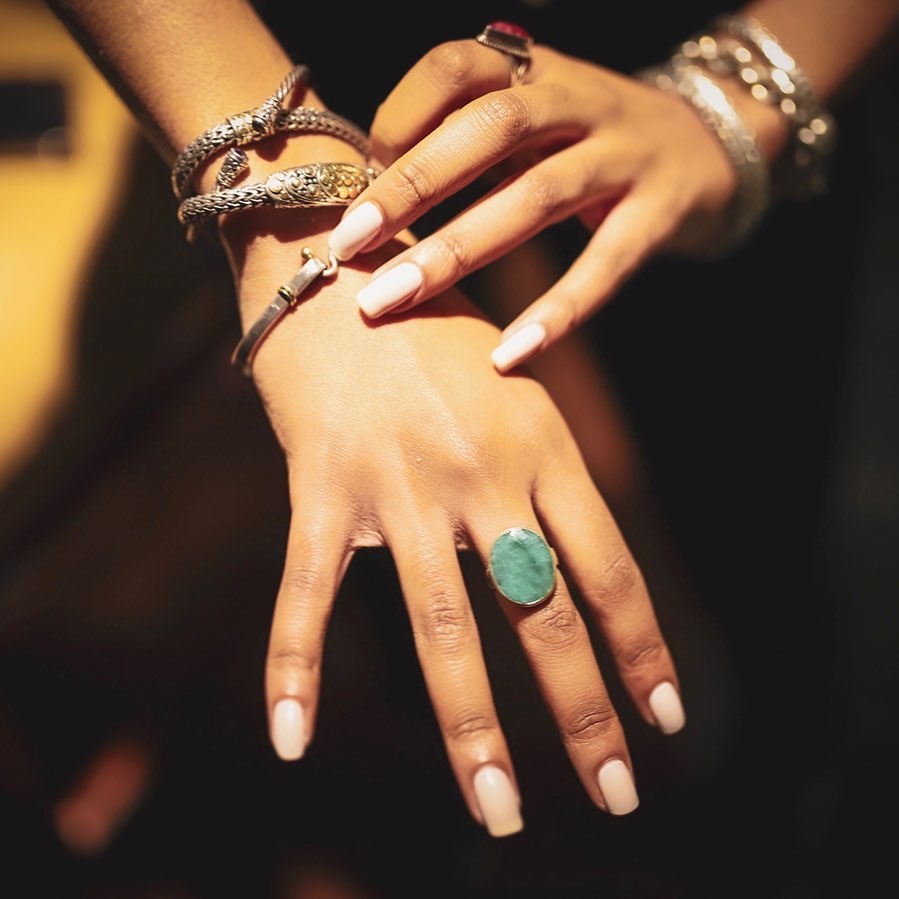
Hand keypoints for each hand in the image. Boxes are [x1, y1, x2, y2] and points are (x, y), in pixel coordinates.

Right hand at [225, 210, 685, 836]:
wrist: (342, 256)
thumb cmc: (434, 327)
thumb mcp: (517, 385)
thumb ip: (542, 474)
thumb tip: (564, 575)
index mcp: (544, 446)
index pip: (611, 572)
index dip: (644, 651)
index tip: (666, 719)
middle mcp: (484, 474)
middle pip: (544, 616)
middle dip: (585, 716)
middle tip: (616, 796)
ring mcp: (401, 485)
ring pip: (443, 628)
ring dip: (472, 730)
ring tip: (496, 812)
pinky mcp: (322, 487)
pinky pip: (305, 595)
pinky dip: (293, 670)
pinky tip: (292, 741)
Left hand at [325, 40, 741, 372]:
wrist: (711, 143)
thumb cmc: (591, 142)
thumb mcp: (533, 120)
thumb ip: (467, 141)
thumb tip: (374, 196)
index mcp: (537, 70)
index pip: (457, 66)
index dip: (401, 112)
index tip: (355, 176)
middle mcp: (581, 99)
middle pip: (489, 127)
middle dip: (412, 186)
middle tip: (347, 244)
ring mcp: (626, 154)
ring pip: (537, 196)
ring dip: (458, 249)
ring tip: (393, 299)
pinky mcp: (661, 211)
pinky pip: (606, 265)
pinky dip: (557, 311)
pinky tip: (508, 354)